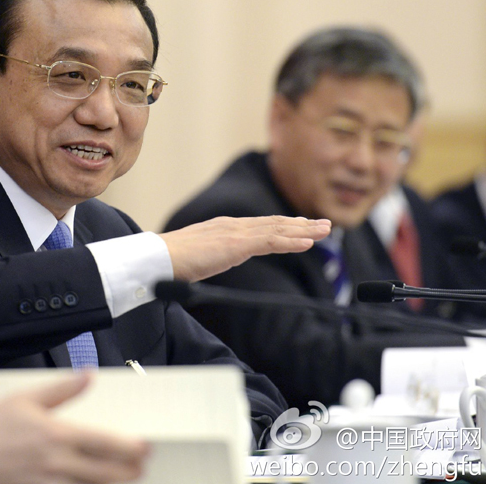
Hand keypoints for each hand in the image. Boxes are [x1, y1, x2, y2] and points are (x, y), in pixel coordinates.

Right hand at [0, 374, 148, 483]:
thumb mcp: (23, 399)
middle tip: (141, 465)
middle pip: (108, 474)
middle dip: (131, 471)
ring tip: (124, 478)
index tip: (144, 446)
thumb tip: (88, 376)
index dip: (131, 448)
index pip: (106, 444)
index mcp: (56, 436)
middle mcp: (57, 465)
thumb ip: (60, 389)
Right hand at [158, 215, 330, 282]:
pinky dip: (291, 240)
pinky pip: (271, 241)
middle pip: (274, 223)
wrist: (159, 258)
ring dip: (304, 230)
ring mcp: (236, 232)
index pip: (260, 225)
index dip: (284, 225)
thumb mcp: (198, 258)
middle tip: (324, 224)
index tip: (302, 227)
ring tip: (325, 231)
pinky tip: (307, 243)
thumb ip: (211, 256)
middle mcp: (232, 224)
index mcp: (223, 227)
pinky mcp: (237, 243)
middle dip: (301, 224)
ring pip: (277, 229)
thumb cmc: (171, 262)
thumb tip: (213, 263)